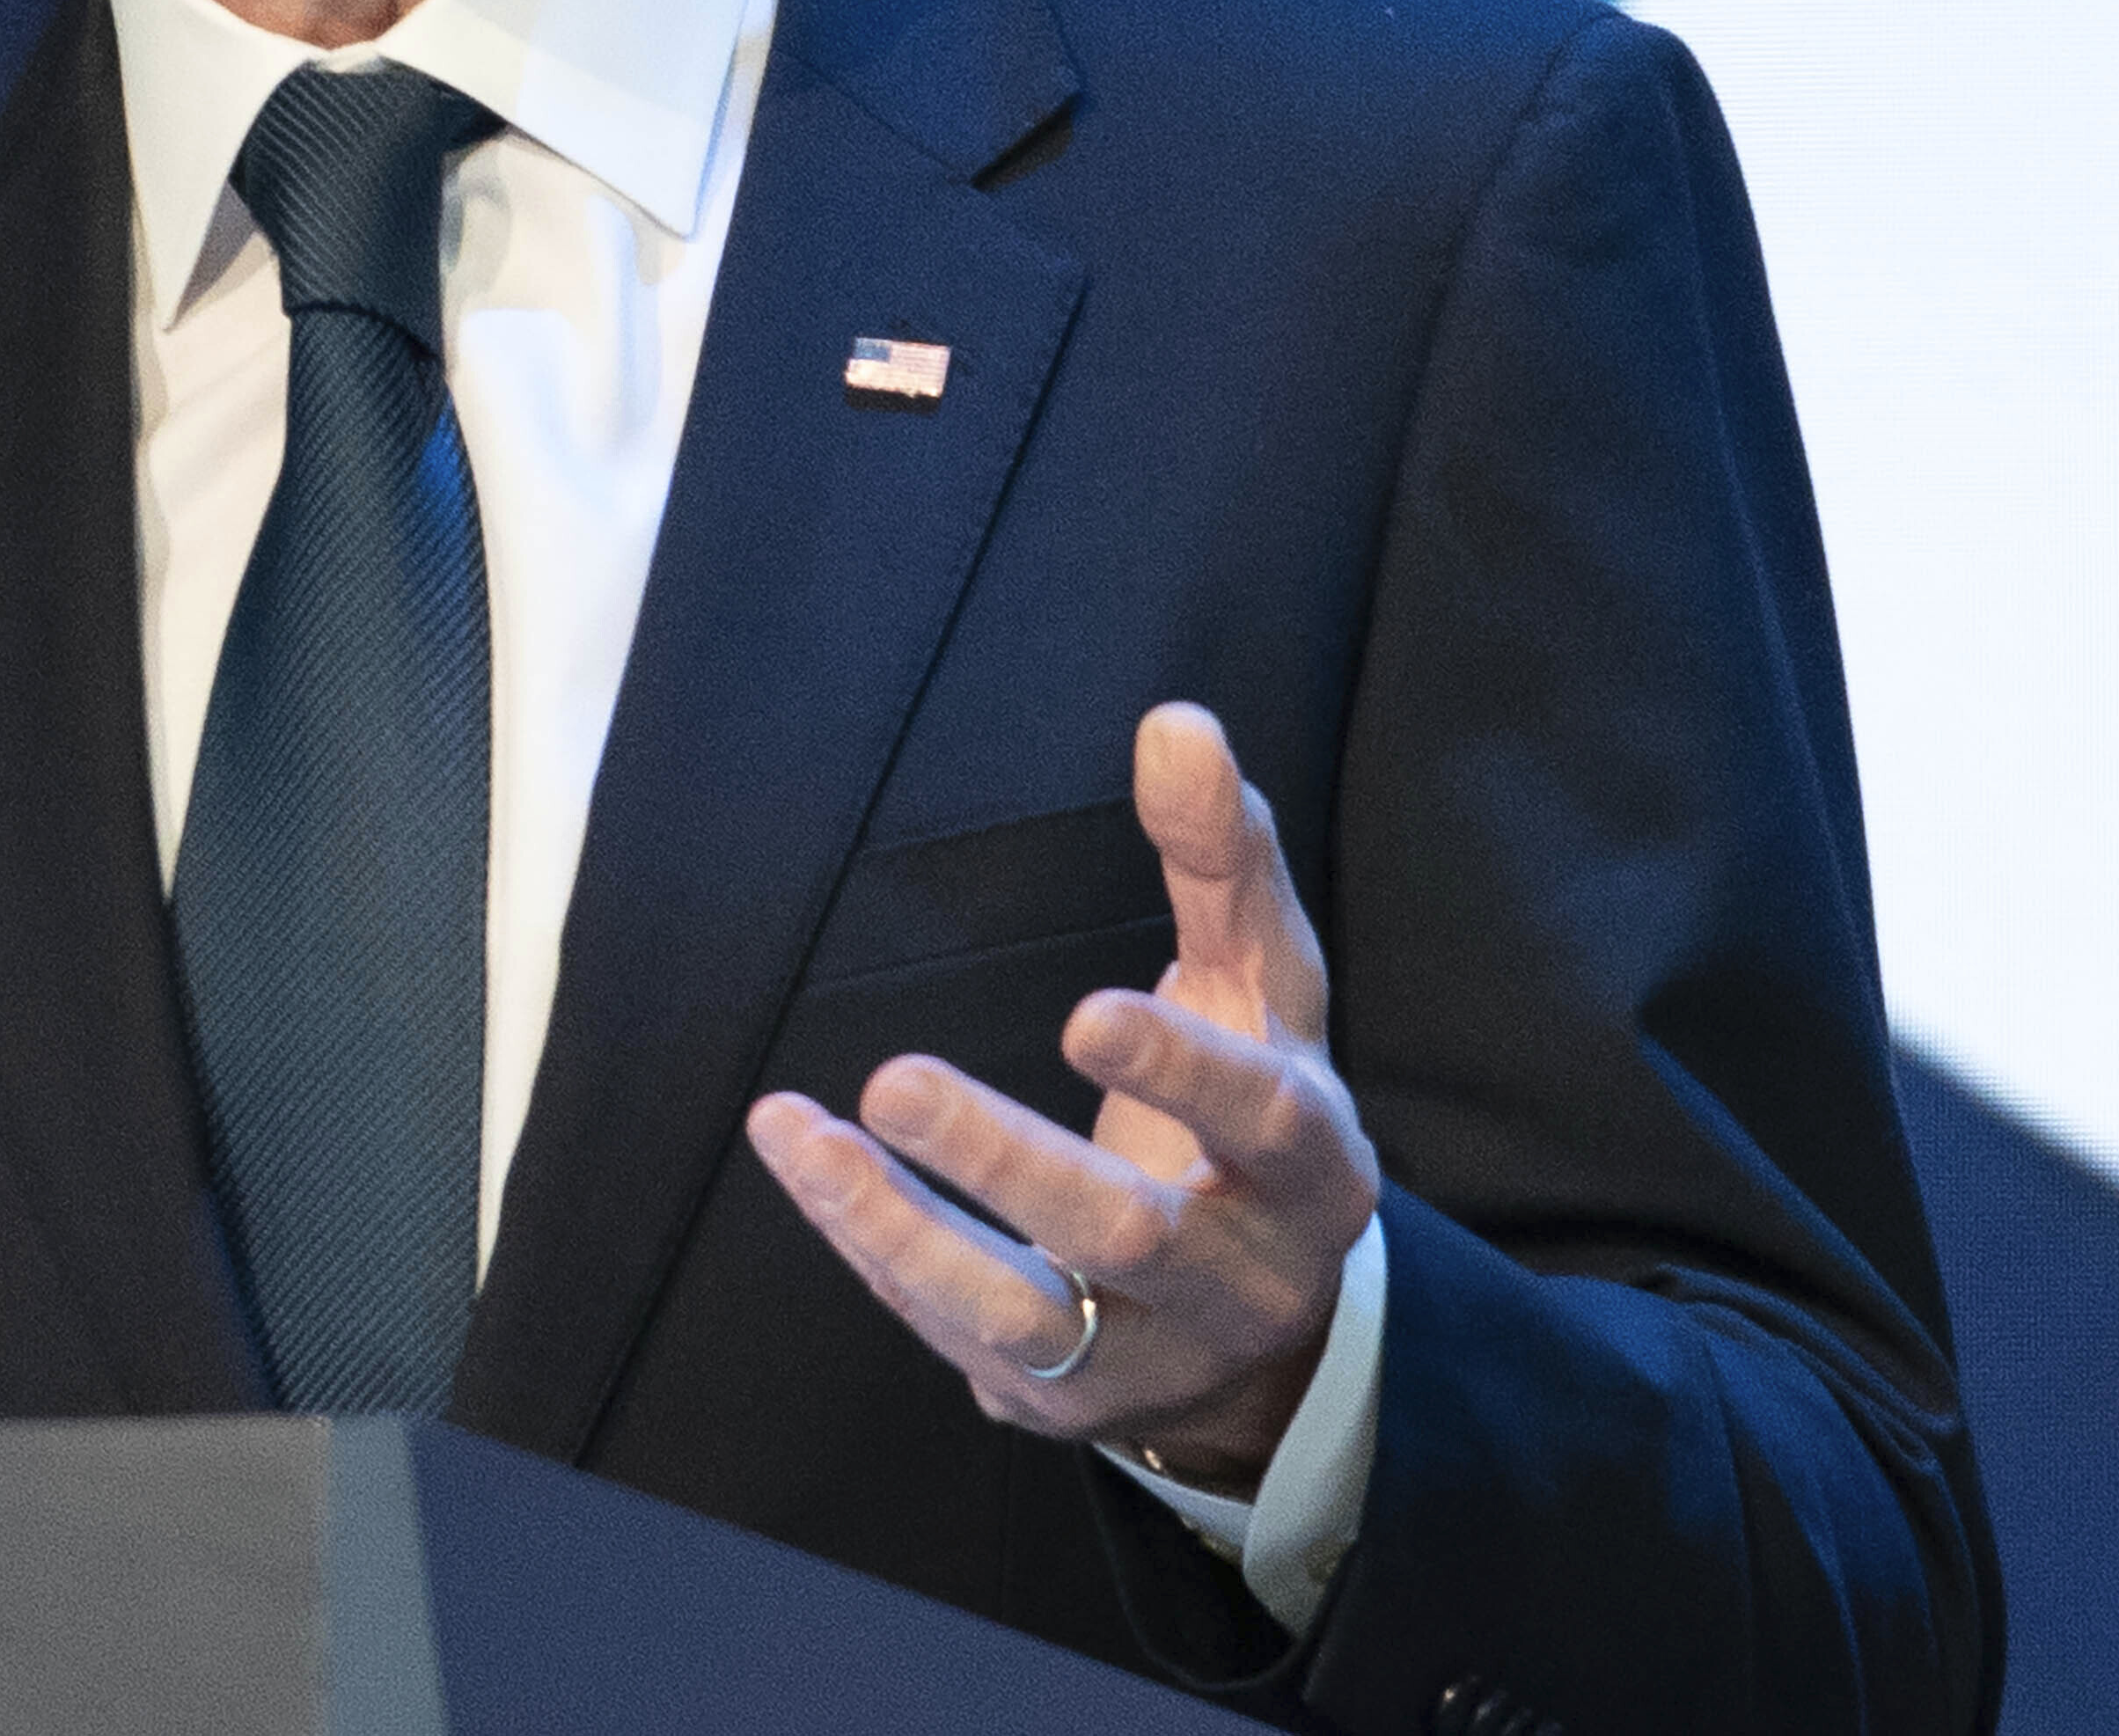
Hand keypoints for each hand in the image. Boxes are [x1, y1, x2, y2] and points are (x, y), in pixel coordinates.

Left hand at [745, 703, 1379, 1484]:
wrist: (1263, 1319)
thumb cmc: (1253, 1111)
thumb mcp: (1260, 987)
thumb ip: (1221, 857)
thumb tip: (1177, 723)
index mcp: (1313, 1166)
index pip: (1264, 1122)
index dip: (1183, 1074)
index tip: (1086, 1014)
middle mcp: (1241, 1274)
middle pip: (1128, 1234)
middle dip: (1010, 1163)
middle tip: (895, 1079)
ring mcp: (1147, 1351)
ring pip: (1026, 1312)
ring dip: (908, 1230)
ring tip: (820, 1131)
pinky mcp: (1060, 1395)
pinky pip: (953, 1329)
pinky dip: (872, 1244)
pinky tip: (804, 1156)